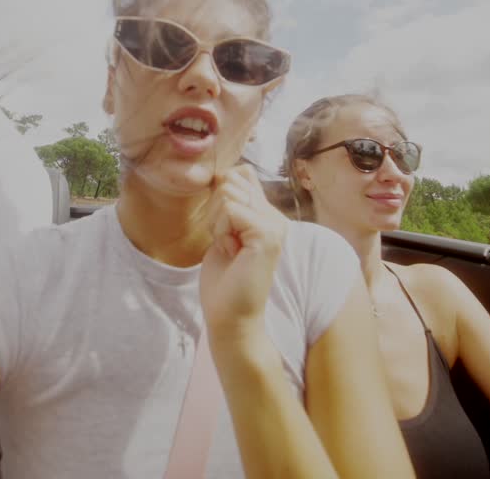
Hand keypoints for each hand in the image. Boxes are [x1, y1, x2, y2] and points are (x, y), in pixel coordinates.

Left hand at [199, 164, 289, 346]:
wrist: (230, 316)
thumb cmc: (223, 280)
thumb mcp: (222, 232)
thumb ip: (228, 205)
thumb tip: (223, 175)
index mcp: (266, 215)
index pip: (242, 173)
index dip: (221, 193)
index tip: (222, 227)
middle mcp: (275, 217)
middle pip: (231, 179)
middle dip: (214, 209)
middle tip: (225, 240)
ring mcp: (274, 225)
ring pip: (228, 193)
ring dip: (216, 222)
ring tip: (229, 247)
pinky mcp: (267, 234)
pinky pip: (231, 210)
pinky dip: (221, 230)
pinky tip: (231, 251)